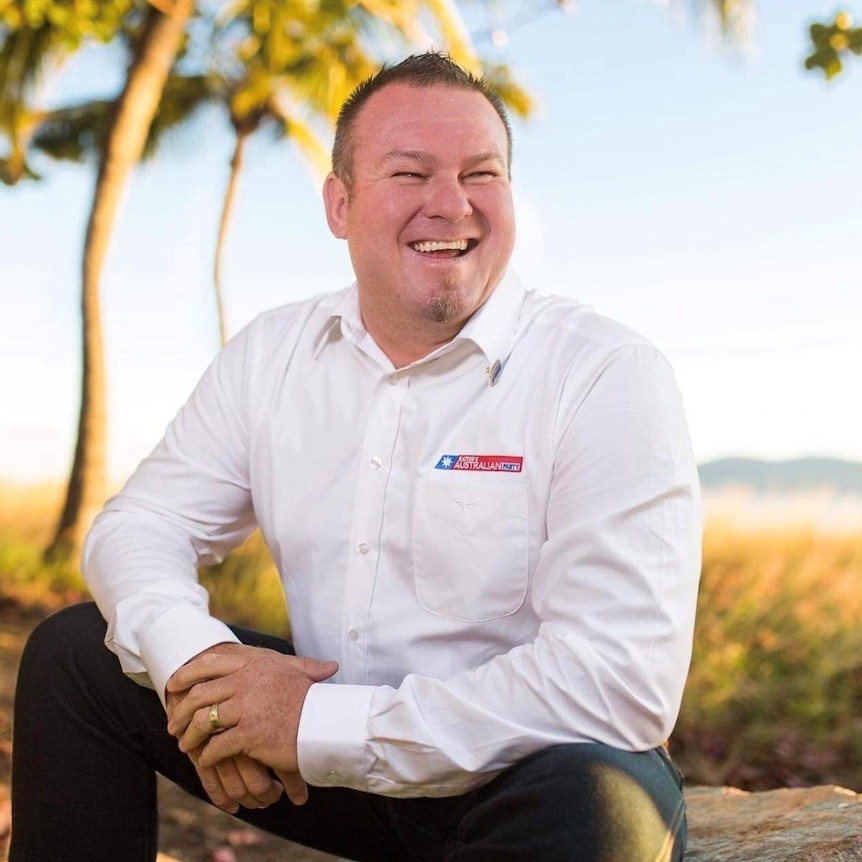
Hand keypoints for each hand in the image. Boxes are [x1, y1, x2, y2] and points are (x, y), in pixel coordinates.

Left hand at [166, 643, 337, 804]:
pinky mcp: (248, 734)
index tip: (173, 685)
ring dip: (190, 735)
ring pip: (203, 721)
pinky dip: (206, 756)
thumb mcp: (298, 673)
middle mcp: (246, 681)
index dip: (187, 673)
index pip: (210, 663)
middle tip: (173, 723)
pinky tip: (206, 760)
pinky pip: (216, 746)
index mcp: (254, 663)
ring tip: (186, 745)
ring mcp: (246, 707)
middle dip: (181, 710)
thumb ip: (293, 663)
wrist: (324, 724)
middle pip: (200, 693)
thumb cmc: (312, 699)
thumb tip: (313, 660)